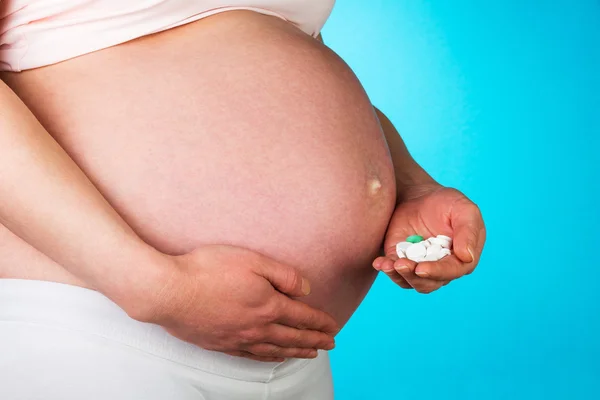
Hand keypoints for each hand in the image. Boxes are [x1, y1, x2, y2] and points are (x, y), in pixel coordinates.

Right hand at [130, 245, 338, 362]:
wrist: (168, 292)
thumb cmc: (208, 270)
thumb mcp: (252, 260)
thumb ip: (283, 275)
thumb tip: (306, 289)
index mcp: (268, 305)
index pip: (302, 316)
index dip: (321, 322)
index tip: (334, 327)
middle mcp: (257, 327)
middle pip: (293, 337)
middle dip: (315, 340)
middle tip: (330, 344)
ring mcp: (238, 338)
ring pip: (275, 350)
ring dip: (296, 352)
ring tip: (310, 355)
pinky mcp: (220, 344)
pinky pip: (252, 356)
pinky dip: (269, 358)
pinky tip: (273, 358)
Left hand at [373, 184, 485, 293]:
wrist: (419, 197)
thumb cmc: (446, 203)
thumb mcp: (464, 210)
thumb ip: (468, 232)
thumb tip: (467, 257)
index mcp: (461, 258)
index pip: (452, 271)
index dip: (438, 272)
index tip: (422, 268)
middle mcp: (441, 268)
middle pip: (430, 282)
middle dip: (415, 276)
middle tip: (401, 264)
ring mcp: (420, 266)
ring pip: (411, 282)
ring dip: (399, 275)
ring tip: (389, 264)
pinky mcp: (401, 261)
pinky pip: (394, 272)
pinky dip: (386, 269)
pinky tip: (380, 263)